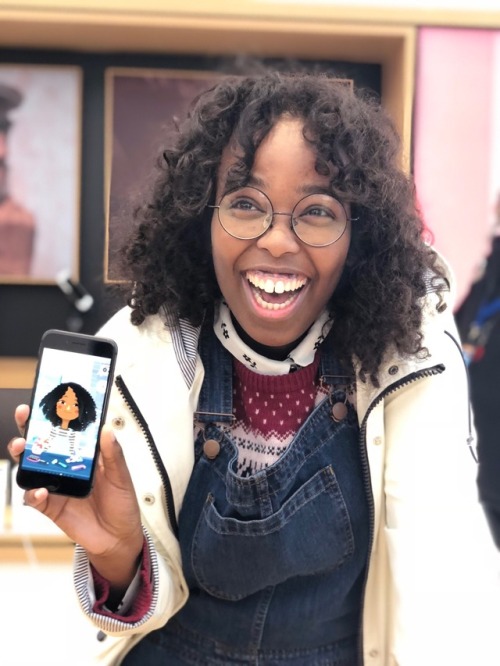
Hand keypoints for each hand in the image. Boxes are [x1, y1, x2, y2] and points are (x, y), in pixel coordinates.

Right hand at [9, 411, 142, 592]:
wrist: (119, 537)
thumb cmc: (121, 503)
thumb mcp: (121, 476)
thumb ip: (113, 455)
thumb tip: (106, 429)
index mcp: (83, 455)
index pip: (65, 430)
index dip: (54, 415)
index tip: (46, 399)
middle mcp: (65, 467)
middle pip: (41, 445)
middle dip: (29, 429)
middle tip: (25, 416)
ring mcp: (56, 486)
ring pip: (31, 468)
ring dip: (23, 457)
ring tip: (22, 448)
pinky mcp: (51, 506)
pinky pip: (35, 498)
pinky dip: (34, 493)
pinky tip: (40, 490)